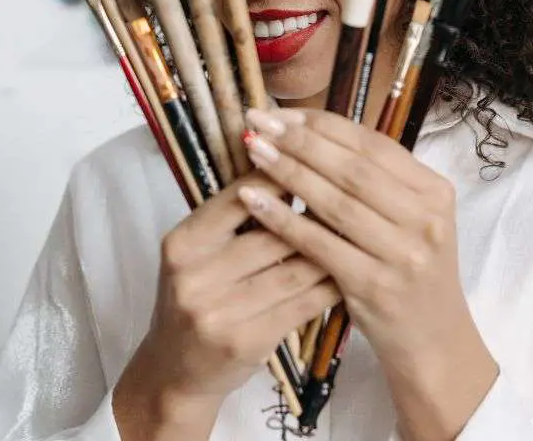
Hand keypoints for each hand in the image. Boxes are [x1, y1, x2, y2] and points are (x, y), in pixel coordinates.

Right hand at [113, 173, 338, 439]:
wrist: (175, 370)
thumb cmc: (196, 295)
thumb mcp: (198, 252)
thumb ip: (232, 215)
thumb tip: (287, 164)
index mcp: (182, 244)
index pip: (238, 199)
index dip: (280, 178)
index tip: (315, 162)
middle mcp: (195, 277)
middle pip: (271, 235)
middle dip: (314, 215)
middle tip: (350, 197)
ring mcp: (220, 314)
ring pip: (293, 270)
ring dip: (330, 249)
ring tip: (357, 229)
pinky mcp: (247, 343)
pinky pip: (302, 305)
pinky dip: (330, 285)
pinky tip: (350, 270)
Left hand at [238, 107, 498, 440]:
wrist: (434, 344)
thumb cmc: (410, 271)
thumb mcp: (411, 218)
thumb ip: (375, 179)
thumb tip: (311, 131)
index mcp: (435, 190)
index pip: (372, 144)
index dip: (324, 125)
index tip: (282, 113)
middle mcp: (425, 218)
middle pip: (352, 168)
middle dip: (300, 140)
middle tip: (259, 121)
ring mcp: (402, 253)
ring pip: (335, 202)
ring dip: (288, 171)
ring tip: (253, 149)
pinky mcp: (374, 286)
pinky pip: (319, 244)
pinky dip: (283, 220)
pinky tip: (253, 200)